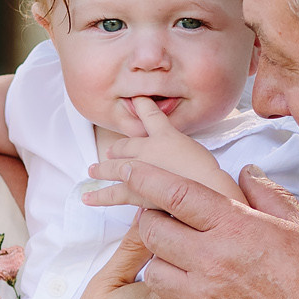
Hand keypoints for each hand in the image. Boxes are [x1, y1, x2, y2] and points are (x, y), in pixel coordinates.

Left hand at [80, 157, 298, 298]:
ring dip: (164, 268)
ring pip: (153, 273)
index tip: (127, 171)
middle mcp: (212, 259)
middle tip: (169, 229)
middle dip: (153, 224)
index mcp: (236, 226)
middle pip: (152, 231)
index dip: (144, 178)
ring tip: (187, 273)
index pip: (175, 193)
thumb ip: (269, 195)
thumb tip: (245, 172)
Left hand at [95, 98, 244, 202]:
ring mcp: (140, 170)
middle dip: (117, 149)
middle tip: (109, 153)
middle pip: (126, 145)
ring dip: (102, 169)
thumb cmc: (210, 173)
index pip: (150, 115)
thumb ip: (186, 149)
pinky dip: (100, 196)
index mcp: (166, 135)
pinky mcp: (136, 192)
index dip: (143, 106)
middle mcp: (149, 149)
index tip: (136, 100)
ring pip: (114, 168)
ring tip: (91, 171)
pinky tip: (88, 198)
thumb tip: (183, 154)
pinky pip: (114, 195)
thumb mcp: (200, 152)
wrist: (207, 191)